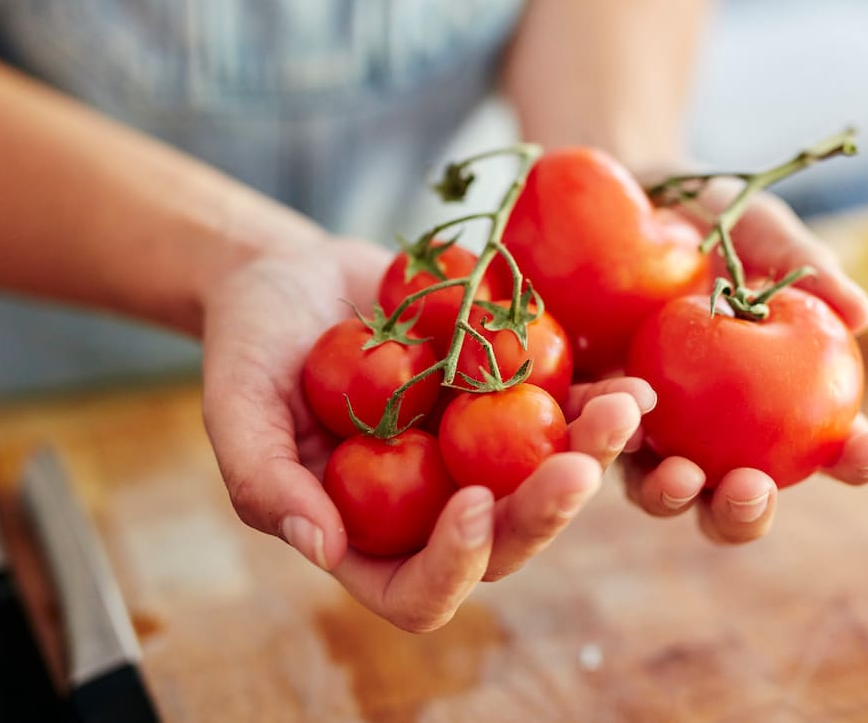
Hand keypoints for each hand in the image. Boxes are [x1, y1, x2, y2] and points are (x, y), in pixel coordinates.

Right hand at [199, 236, 649, 630]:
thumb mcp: (236, 409)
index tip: (472, 504)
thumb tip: (324, 549)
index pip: (418, 591)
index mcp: (367, 536)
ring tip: (625, 409)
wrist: (291, 275)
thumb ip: (265, 482)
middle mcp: (431, 508)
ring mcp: (475, 457)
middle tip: (579, 467)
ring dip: (593, 454)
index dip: (451, 565)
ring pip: (547, 481)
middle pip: (504, 542)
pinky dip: (596, 399)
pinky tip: (630, 378)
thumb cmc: (250, 345)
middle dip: (546, 512)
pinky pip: (561, 412)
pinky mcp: (504, 401)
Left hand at [620, 183, 867, 542]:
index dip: (854, 459)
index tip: (867, 448)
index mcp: (773, 398)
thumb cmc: (707, 215)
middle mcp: (710, 430)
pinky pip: (593, 437)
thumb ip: (804, 265)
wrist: (619, 193)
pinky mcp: (585, 409)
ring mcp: (645, 427)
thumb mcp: (756, 227)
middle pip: (734, 499)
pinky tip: (618, 420)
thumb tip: (863, 314)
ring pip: (659, 491)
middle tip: (750, 487)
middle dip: (745, 512)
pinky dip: (605, 438)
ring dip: (673, 496)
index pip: (826, 446)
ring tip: (679, 475)